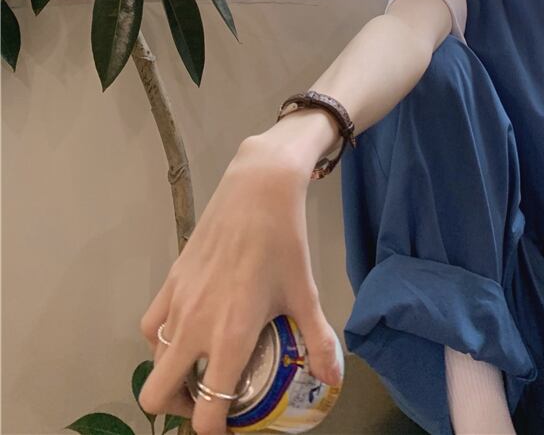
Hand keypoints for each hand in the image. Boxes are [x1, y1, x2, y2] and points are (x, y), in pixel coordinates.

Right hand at [138, 142, 342, 434]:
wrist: (258, 191)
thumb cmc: (285, 242)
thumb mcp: (306, 293)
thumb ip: (318, 341)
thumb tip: (333, 379)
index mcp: (230, 337)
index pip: (206, 411)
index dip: (214, 432)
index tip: (230, 427)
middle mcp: (194, 327)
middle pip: (158, 396)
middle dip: (181, 409)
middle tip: (209, 399)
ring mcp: (177, 303)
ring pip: (152, 361)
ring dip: (171, 372)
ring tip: (200, 365)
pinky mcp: (169, 281)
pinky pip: (151, 325)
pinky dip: (161, 339)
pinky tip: (189, 327)